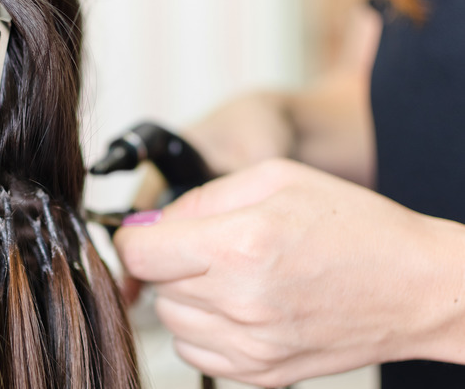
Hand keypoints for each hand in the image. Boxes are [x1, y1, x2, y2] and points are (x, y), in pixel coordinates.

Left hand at [114, 159, 464, 386]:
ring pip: (171, 321)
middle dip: (167, 260)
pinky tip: (237, 305)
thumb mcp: (276, 179)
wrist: (414, 287)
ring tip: (228, 274)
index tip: (145, 231)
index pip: (140, 253)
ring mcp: (252, 346)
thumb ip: (202, 197)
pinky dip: (203, 328)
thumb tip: (151, 222)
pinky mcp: (262, 373)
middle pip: (154, 285)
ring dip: (184, 295)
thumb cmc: (354, 226)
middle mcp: (241, 302)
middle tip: (206, 245)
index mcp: (241, 245)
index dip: (134, 236)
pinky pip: (196, 352)